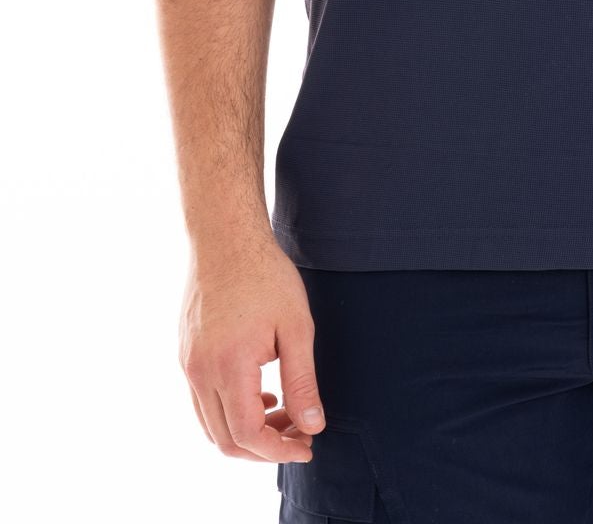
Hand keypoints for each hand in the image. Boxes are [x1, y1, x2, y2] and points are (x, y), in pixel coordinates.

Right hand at [179, 232, 325, 461]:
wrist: (225, 237)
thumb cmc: (265, 275)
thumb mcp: (297, 326)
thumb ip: (303, 381)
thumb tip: (313, 426)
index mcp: (228, 366)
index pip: (248, 435)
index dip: (279, 450)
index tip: (307, 445)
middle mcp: (200, 372)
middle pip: (225, 440)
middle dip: (264, 448)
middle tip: (299, 433)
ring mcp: (188, 364)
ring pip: (210, 425)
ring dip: (246, 432)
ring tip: (283, 411)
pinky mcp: (186, 354)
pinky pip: (203, 402)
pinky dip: (230, 411)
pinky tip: (260, 392)